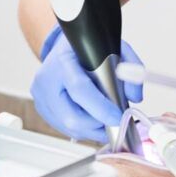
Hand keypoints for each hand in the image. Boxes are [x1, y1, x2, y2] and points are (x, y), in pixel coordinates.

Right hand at [31, 28, 142, 142]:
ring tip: (106, 118)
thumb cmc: (85, 50)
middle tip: (117, 122)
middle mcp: (46, 80)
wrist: (62, 48)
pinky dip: (82, 128)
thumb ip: (130, 66)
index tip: (119, 116)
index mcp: (62, 61)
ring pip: (69, 127)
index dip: (101, 108)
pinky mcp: (41, 108)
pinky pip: (64, 128)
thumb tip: (134, 96)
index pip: (80, 90)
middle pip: (72, 118)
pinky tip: (92, 117)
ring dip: (92, 129)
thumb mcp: (113, 47)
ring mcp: (41, 97)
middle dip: (99, 125)